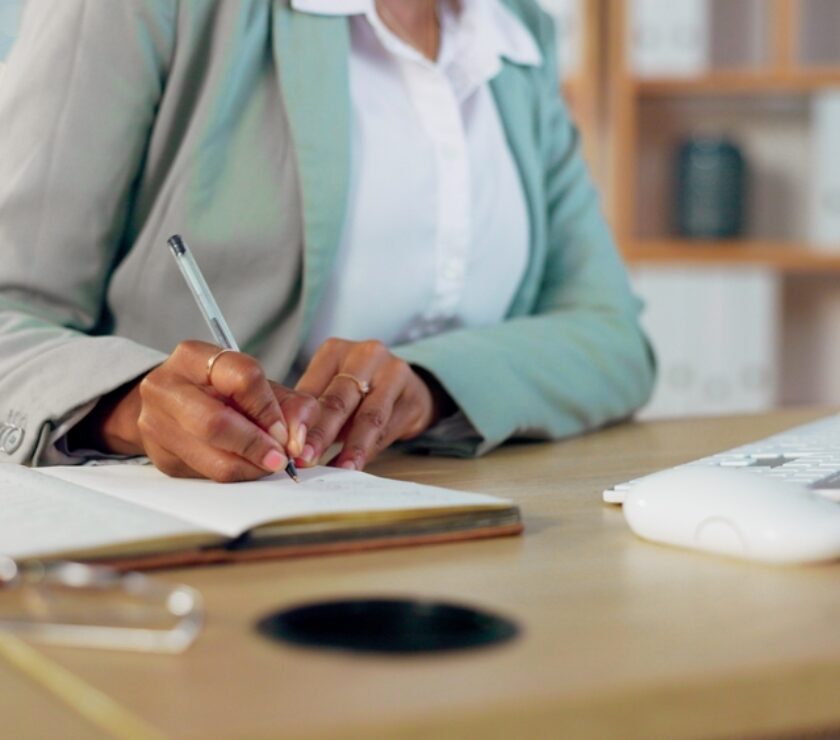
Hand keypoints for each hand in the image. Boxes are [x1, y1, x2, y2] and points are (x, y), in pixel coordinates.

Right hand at [74, 340, 318, 481]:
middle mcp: (167, 387)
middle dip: (257, 445)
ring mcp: (156, 424)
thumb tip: (299, 441)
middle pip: (217, 422)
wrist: (170, 405)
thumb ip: (291, 405)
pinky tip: (247, 467)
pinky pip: (206, 476)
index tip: (286, 431)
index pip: (242, 378)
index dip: (270, 410)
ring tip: (268, 464)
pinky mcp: (160, 457)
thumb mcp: (258, 386)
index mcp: (194, 356)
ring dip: (250, 467)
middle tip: (281, 458)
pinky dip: (236, 475)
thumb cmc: (221, 391)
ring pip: (212, 458)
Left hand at [295, 338, 444, 470]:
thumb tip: (286, 445)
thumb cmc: (360, 394)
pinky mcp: (412, 393)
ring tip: (339, 468)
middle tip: (306, 459)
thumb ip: (312, 413)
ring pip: (369, 415)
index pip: (312, 389)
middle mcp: (365, 355)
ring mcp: (393, 371)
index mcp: (334, 351)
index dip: (298, 420)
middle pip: (339, 399)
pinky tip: (357, 464)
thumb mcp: (331, 393)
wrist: (409, 390)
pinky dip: (370, 449)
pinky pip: (389, 427)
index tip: (286, 446)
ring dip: (351, 446)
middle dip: (321, 433)